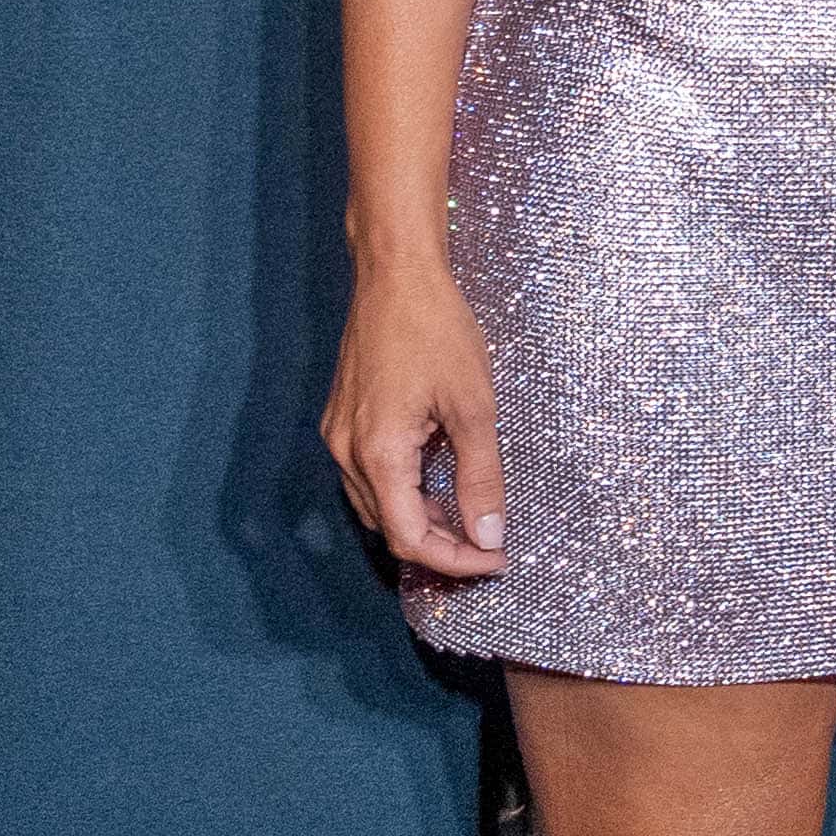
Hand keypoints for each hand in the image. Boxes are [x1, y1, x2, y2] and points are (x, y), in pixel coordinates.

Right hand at [323, 253, 507, 579]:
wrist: (395, 274)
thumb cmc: (436, 330)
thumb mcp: (473, 407)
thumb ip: (481, 478)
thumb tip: (488, 536)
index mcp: (379, 454)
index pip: (412, 539)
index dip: (456, 560)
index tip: (496, 558)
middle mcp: (347, 453)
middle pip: (390, 529)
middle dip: (441, 545)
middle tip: (489, 542)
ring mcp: (338, 435)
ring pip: (376, 507)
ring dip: (420, 521)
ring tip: (467, 515)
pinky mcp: (341, 419)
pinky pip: (367, 477)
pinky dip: (402, 492)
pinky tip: (436, 478)